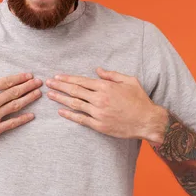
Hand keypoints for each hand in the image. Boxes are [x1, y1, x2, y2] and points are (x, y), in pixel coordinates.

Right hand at [0, 68, 42, 143]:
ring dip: (29, 99)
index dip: (20, 78)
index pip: (7, 82)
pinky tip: (32, 115)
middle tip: (40, 83)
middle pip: (14, 92)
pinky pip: (11, 123)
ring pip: (16, 106)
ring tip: (38, 94)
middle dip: (29, 86)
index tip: (29, 75)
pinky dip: (22, 119)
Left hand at [45, 67, 167, 142]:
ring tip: (50, 95)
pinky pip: (81, 119)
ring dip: (61, 99)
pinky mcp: (99, 125)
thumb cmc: (140, 100)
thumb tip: (98, 70)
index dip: (68, 79)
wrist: (148, 121)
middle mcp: (100, 98)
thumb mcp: (129, 81)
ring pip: (75, 104)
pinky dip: (70, 115)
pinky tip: (60, 111)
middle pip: (75, 91)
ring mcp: (99, 112)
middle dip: (59, 86)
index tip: (57, 76)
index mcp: (106, 87)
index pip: (82, 81)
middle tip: (48, 83)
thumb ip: (112, 75)